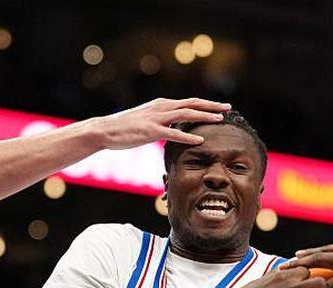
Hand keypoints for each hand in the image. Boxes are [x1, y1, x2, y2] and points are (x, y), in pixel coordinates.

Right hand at [98, 98, 231, 149]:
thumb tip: (171, 128)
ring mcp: (156, 118)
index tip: (219, 107)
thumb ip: (160, 122)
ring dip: (205, 116)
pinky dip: (188, 136)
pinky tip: (200, 140)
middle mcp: (161, 107)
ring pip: (186, 115)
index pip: (188, 102)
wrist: (104, 130)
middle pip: (192, 104)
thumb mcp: (145, 120)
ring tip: (220, 119)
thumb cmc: (123, 128)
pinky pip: (173, 134)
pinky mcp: (150, 131)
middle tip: (228, 108)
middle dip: (211, 106)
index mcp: (161, 104)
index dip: (205, 104)